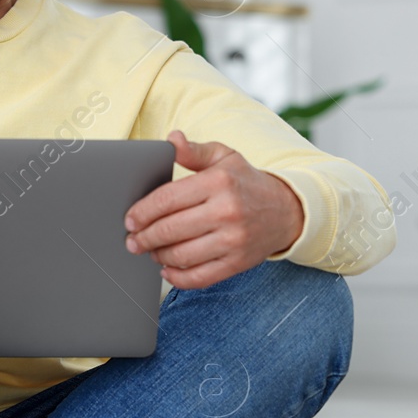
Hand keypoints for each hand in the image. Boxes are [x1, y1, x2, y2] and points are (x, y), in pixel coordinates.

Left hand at [123, 130, 303, 289]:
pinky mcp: (237, 263)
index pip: (167, 199)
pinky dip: (177, 277)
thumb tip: (172, 140)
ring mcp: (233, 240)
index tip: (130, 220)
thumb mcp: (225, 157)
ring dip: (157, 256)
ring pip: (181, 255)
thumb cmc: (247, 183)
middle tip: (132, 240)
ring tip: (150, 251)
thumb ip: (195, 151)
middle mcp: (226, 212)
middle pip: (170, 230)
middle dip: (144, 238)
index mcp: (218, 182)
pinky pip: (199, 277)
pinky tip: (167, 269)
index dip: (142, 212)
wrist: (287, 211)